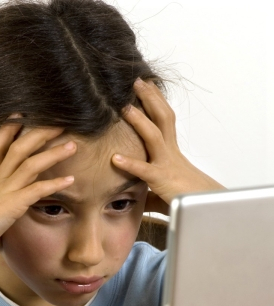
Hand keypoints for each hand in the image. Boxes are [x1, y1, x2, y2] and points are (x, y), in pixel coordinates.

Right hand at [0, 123, 76, 262]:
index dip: (7, 129)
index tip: (19, 114)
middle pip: (18, 147)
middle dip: (39, 133)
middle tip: (59, 122)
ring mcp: (4, 190)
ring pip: (30, 164)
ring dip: (53, 154)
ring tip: (73, 146)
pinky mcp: (12, 204)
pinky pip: (37, 189)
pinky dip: (55, 184)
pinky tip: (71, 180)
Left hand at [111, 79, 224, 212]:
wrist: (205, 208)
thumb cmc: (186, 196)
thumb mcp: (164, 187)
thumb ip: (149, 186)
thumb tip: (136, 192)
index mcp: (171, 150)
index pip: (164, 118)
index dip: (156, 100)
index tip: (146, 84)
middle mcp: (170, 152)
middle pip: (162, 117)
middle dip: (150, 97)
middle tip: (136, 80)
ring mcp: (166, 164)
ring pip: (154, 135)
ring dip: (139, 120)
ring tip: (124, 108)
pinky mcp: (162, 180)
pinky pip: (144, 170)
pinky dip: (129, 164)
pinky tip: (115, 158)